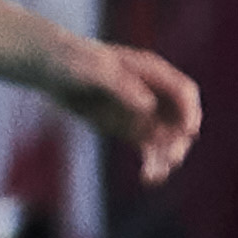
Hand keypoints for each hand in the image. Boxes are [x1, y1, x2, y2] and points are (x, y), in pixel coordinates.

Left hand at [46, 37, 200, 182]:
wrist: (48, 66)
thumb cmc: (72, 59)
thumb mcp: (95, 69)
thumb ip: (123, 86)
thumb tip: (149, 106)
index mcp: (151, 71)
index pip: (183, 92)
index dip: (189, 111)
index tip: (187, 131)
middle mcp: (153, 92)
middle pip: (179, 119)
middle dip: (178, 140)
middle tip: (171, 159)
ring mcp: (142, 111)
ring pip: (166, 138)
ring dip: (165, 157)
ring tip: (154, 176)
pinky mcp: (128, 128)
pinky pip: (148, 148)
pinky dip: (151, 162)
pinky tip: (148, 178)